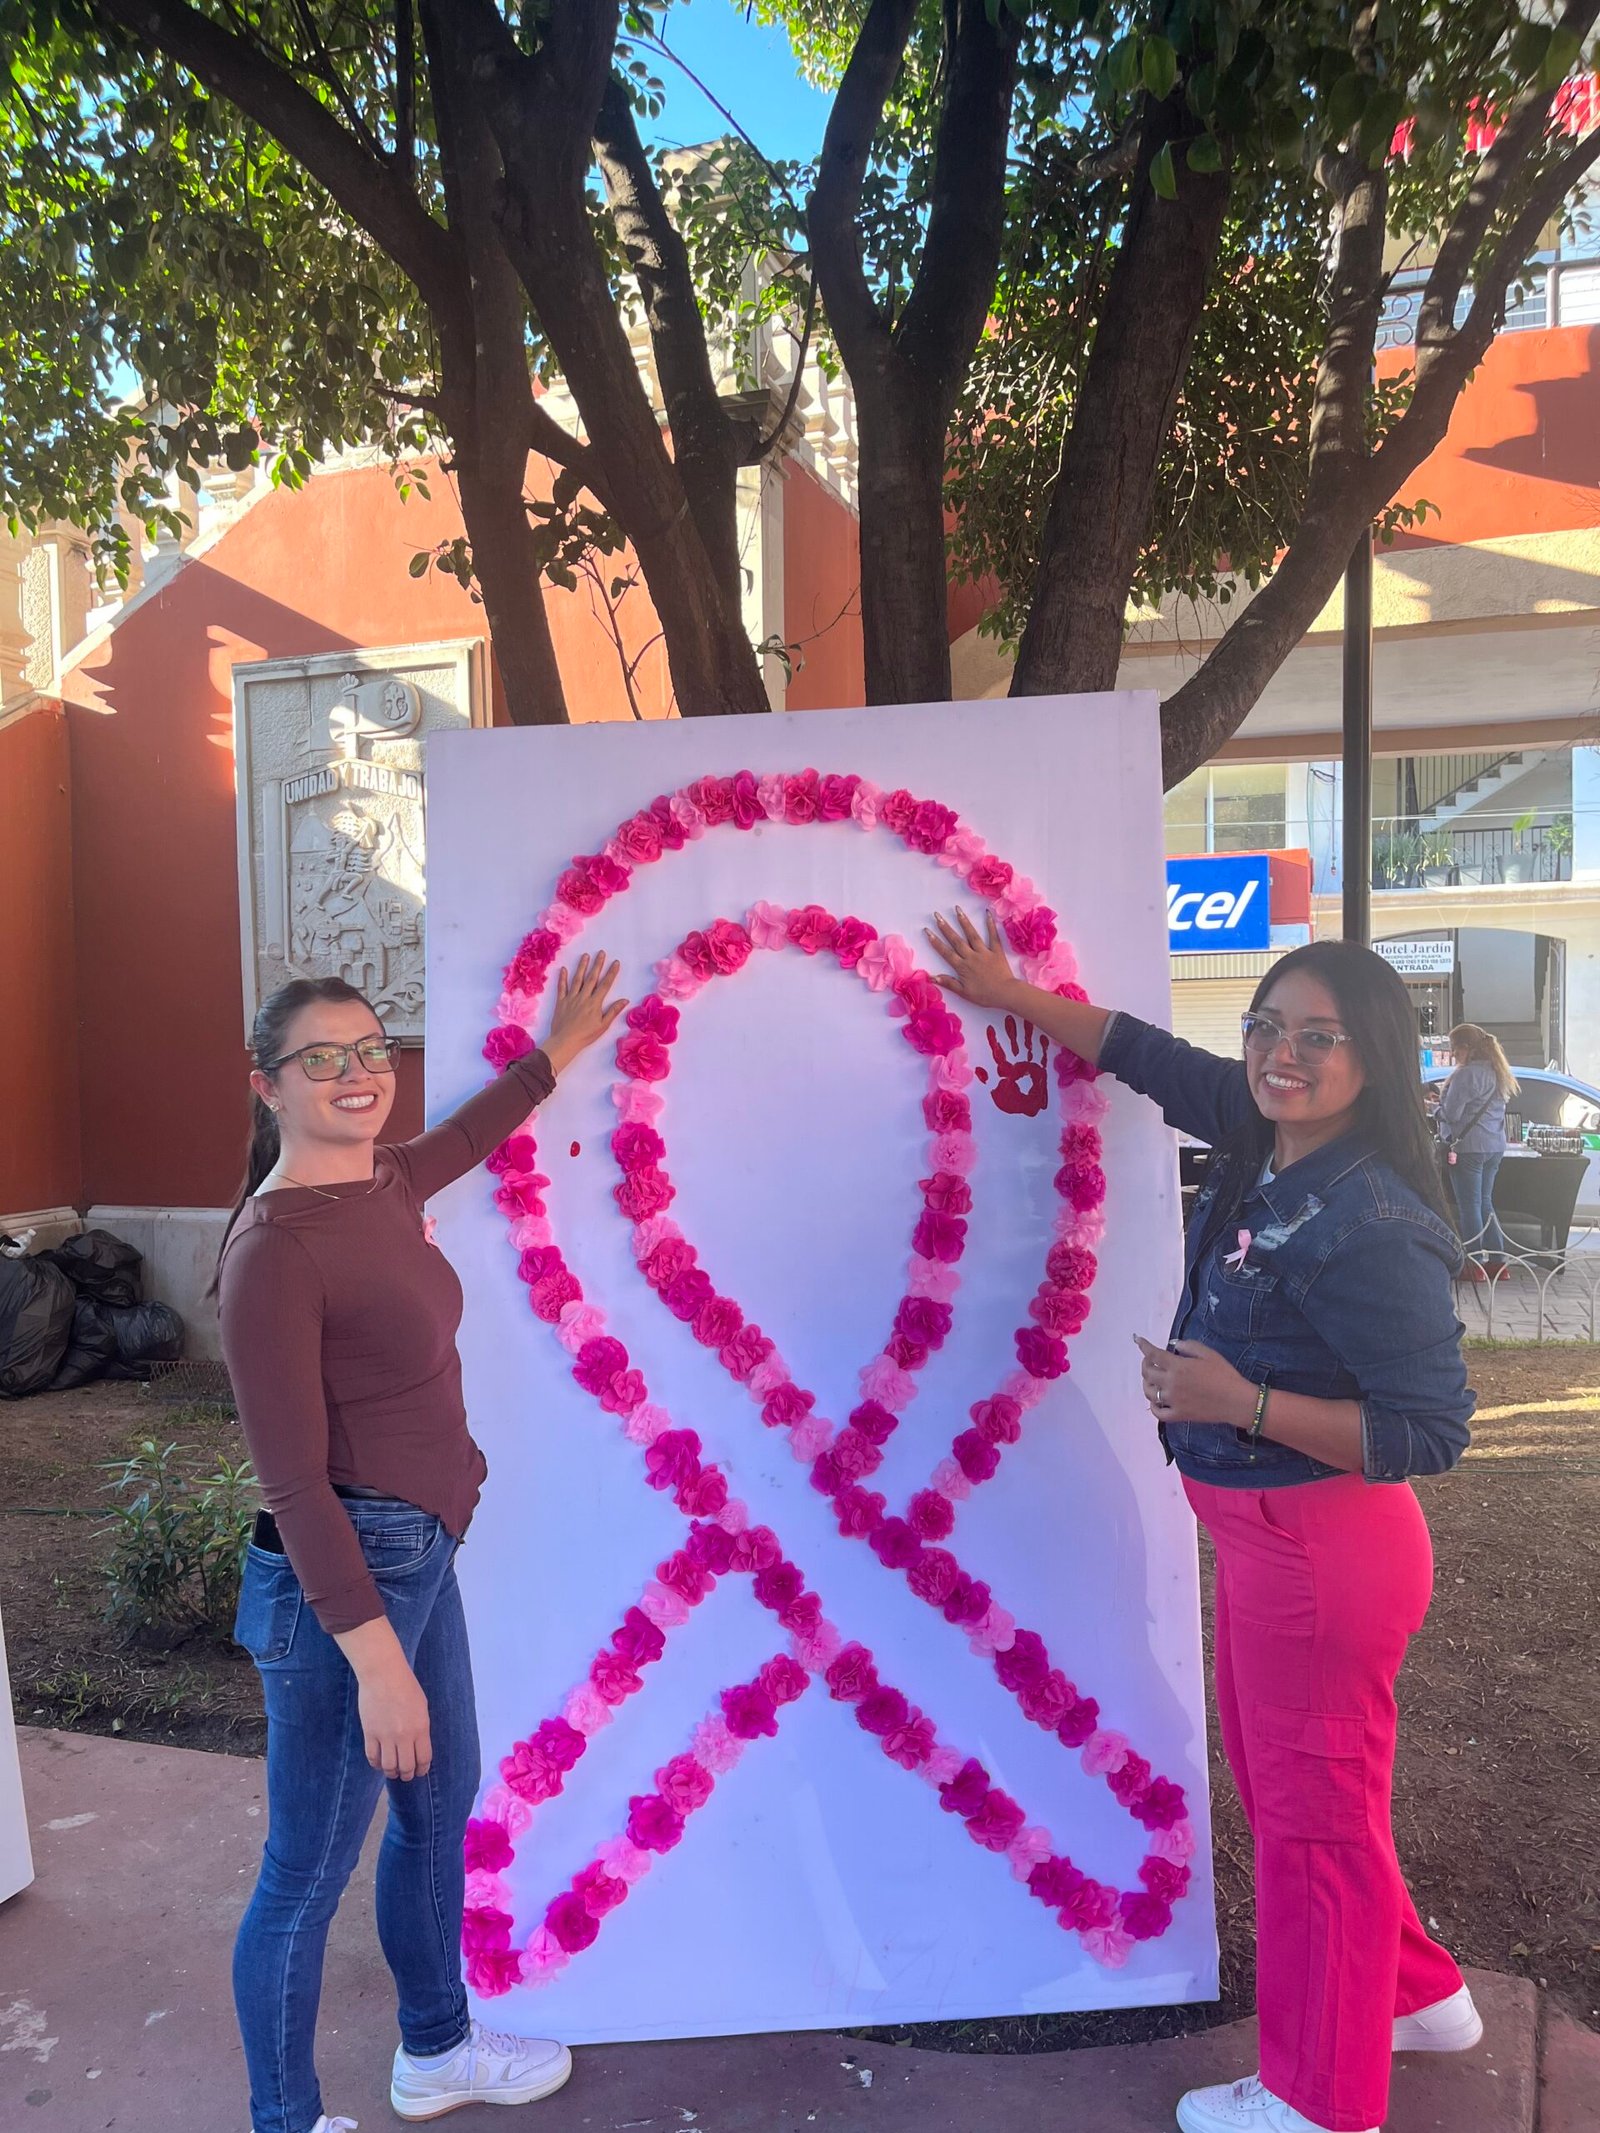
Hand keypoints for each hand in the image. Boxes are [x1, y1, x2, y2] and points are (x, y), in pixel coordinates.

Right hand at [357, 1658, 431, 1781]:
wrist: (383, 1674)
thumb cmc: (406, 1686)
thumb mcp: (422, 1707)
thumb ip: (421, 1728)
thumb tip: (418, 1746)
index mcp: (421, 1728)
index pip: (423, 1759)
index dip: (422, 1769)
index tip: (420, 1771)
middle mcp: (404, 1736)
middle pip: (406, 1767)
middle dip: (407, 1774)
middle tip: (406, 1775)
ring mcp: (385, 1736)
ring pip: (389, 1766)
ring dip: (391, 1772)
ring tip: (392, 1771)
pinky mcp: (369, 1733)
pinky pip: (372, 1757)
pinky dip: (376, 1764)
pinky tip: (379, 1763)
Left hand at [542, 952, 627, 1075]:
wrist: (565, 1041)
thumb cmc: (586, 1035)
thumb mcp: (603, 1025)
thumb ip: (613, 1011)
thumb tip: (625, 1000)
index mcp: (595, 1003)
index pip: (605, 985)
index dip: (611, 973)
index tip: (615, 963)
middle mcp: (583, 997)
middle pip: (592, 978)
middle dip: (597, 965)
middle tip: (601, 953)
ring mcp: (571, 998)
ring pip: (577, 979)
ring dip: (582, 967)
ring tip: (585, 956)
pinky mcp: (561, 1001)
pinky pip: (562, 987)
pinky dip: (562, 978)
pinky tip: (563, 969)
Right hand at [925, 908, 1022, 1012]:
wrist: (1005, 993)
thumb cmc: (985, 995)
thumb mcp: (964, 993)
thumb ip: (948, 983)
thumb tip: (931, 977)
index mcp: (962, 967)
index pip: (946, 952)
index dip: (936, 942)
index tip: (928, 931)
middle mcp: (971, 956)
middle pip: (956, 940)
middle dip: (945, 927)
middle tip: (937, 915)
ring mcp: (984, 952)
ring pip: (972, 935)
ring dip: (964, 922)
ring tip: (957, 909)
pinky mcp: (997, 951)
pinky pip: (993, 936)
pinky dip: (990, 924)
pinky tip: (987, 913)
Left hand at [1134, 1335, 1254, 1429]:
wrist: (1236, 1401)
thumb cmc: (1225, 1375)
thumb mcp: (1208, 1354)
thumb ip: (1188, 1346)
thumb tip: (1173, 1345)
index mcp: (1177, 1367)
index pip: (1153, 1354)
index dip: (1144, 1346)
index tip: (1138, 1340)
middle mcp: (1171, 1383)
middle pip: (1148, 1373)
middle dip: (1145, 1364)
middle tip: (1150, 1361)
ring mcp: (1173, 1401)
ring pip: (1149, 1392)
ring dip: (1147, 1383)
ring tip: (1152, 1379)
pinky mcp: (1178, 1415)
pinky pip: (1158, 1413)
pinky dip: (1153, 1406)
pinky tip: (1155, 1400)